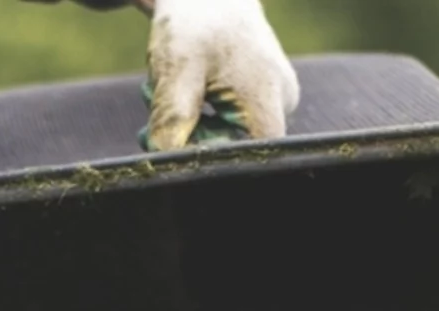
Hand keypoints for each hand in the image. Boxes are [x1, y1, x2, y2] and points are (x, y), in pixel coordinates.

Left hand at [140, 0, 299, 150]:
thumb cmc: (194, 22)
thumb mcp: (176, 70)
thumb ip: (172, 119)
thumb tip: (165, 160)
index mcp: (269, 99)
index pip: (244, 156)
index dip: (207, 157)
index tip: (171, 137)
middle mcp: (281, 103)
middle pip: (234, 147)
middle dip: (190, 135)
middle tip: (158, 103)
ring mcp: (274, 97)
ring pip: (226, 134)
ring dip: (190, 122)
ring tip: (170, 85)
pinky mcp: (260, 93)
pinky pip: (228, 120)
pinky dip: (199, 112)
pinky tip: (186, 85)